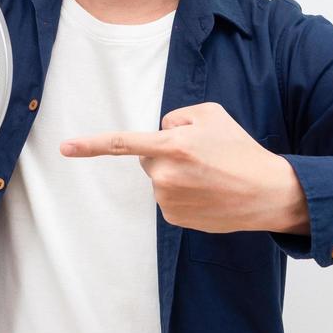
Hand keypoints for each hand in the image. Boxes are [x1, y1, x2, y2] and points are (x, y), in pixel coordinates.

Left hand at [59, 101, 304, 232]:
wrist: (267, 192)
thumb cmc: (240, 149)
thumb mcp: (211, 114)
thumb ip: (176, 116)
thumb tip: (160, 130)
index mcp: (172, 145)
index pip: (122, 143)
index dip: (90, 145)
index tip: (65, 149)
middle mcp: (165, 175)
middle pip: (148, 157)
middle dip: (166, 153)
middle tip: (202, 156)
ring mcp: (168, 200)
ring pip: (160, 178)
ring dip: (177, 173)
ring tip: (210, 175)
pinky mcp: (175, 218)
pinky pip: (169, 197)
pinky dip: (184, 193)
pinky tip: (208, 192)